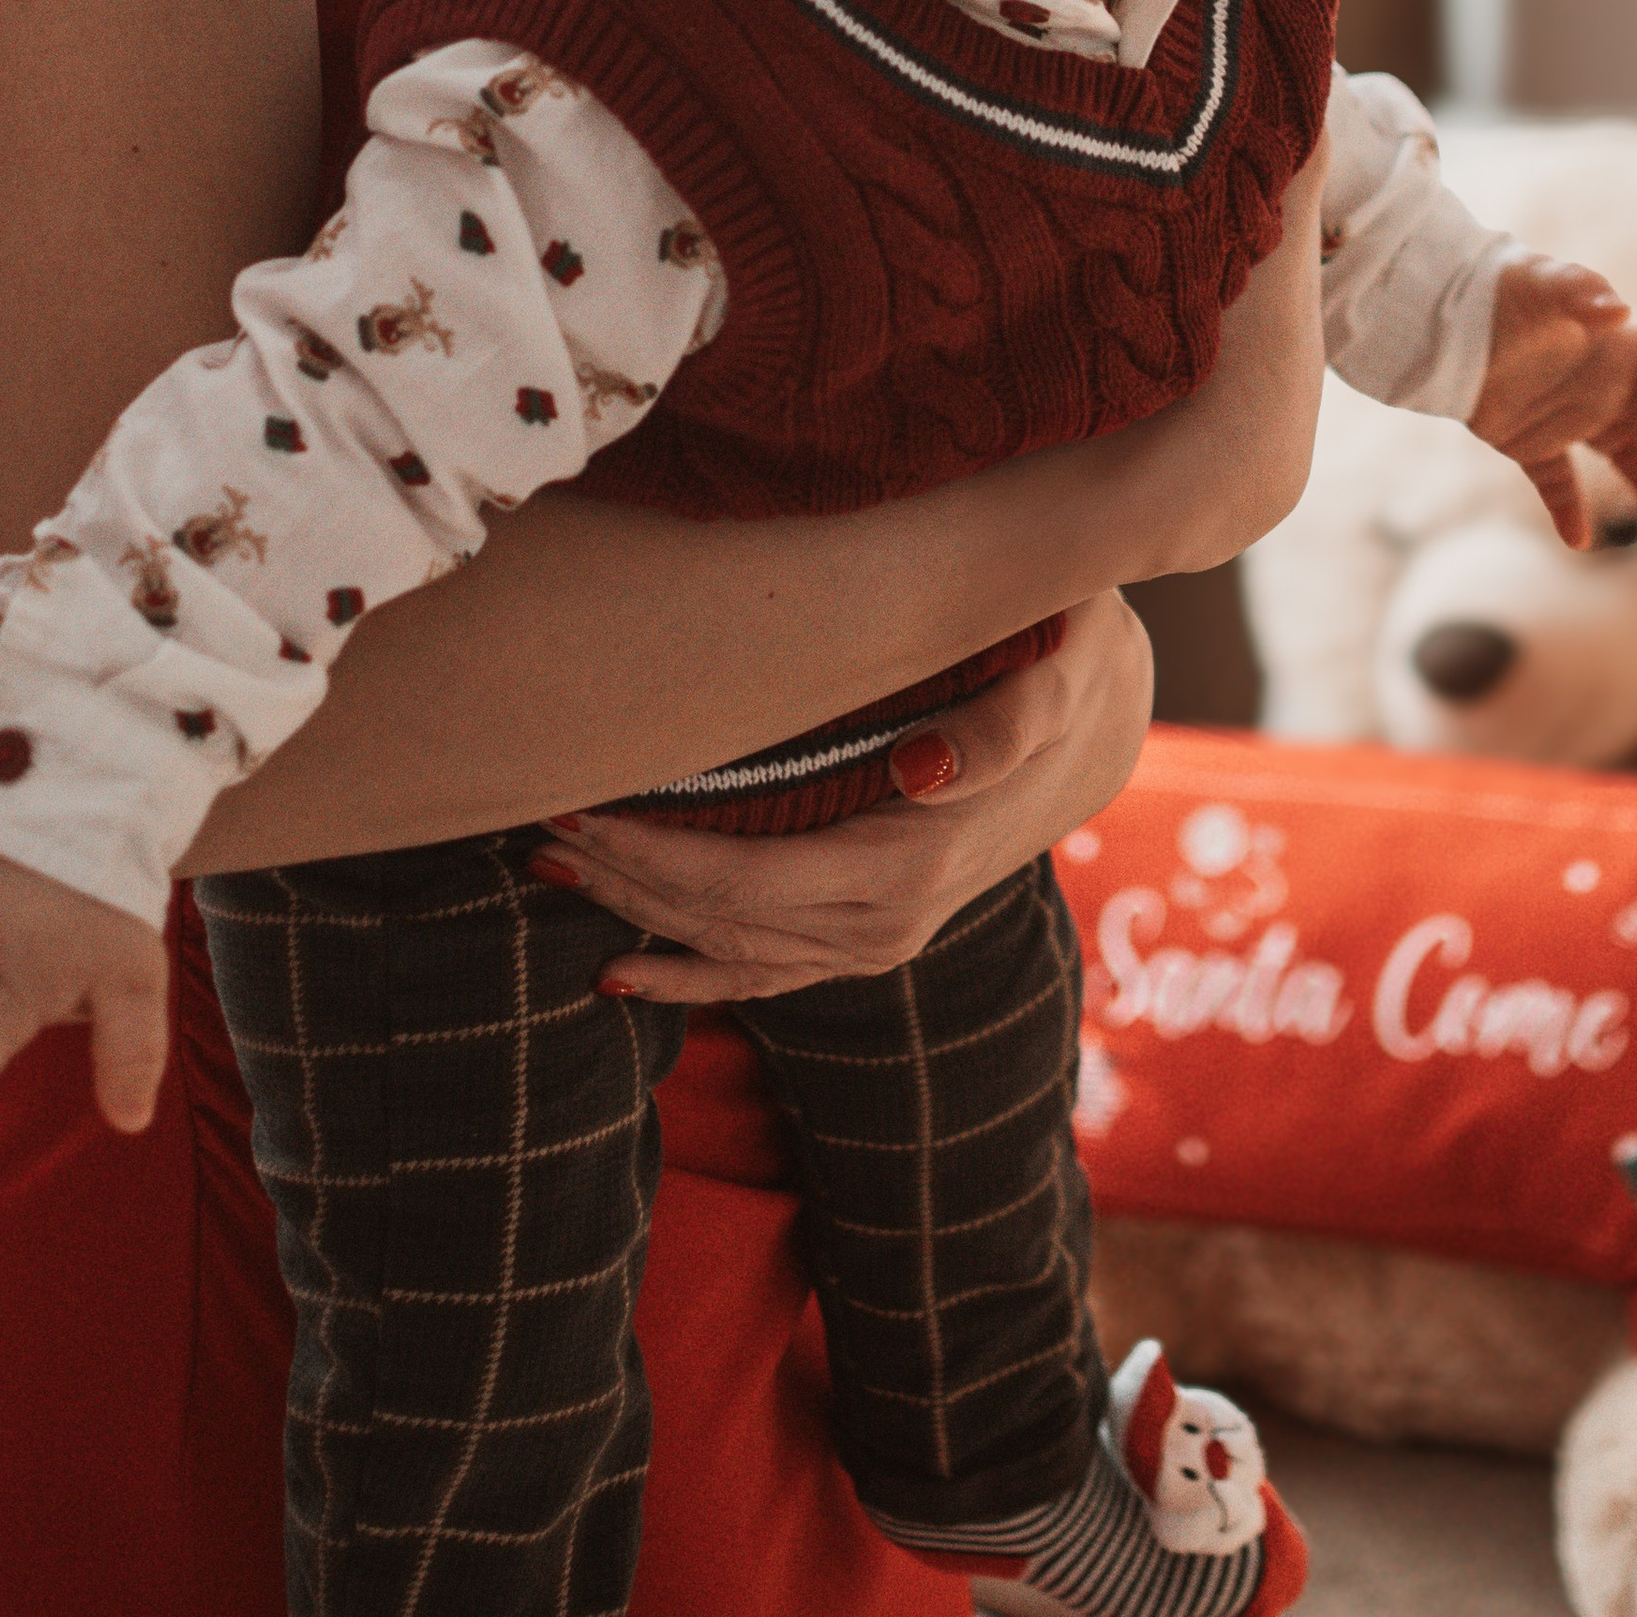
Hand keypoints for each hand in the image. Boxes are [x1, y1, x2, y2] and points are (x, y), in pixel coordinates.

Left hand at [520, 586, 1155, 1000]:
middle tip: (532, 821)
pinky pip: (766, 974)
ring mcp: (881, 939)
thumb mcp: (1058, 665)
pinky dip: (689, 976)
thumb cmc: (1062, 659)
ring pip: (732, 951)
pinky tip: (616, 973)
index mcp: (918, 857)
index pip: (751, 879)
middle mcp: (892, 920)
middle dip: (623, 878)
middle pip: (724, 921)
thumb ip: (1005, 722)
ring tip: (546, 868)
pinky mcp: (870, 935)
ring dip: (636, 916)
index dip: (655, 855)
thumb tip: (927, 769)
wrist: (1104, 716)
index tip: (575, 806)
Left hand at [1469, 254, 1636, 545]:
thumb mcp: (1542, 282)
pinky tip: (1577, 540)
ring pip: (1625, 459)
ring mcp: (1570, 417)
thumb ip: (1581, 289)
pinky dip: (1569, 512)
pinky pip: (1560, 484)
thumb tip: (1620, 312)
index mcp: (1617, 349)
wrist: (1441, 316)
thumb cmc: (1499, 290)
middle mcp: (1603, 386)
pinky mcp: (1531, 443)